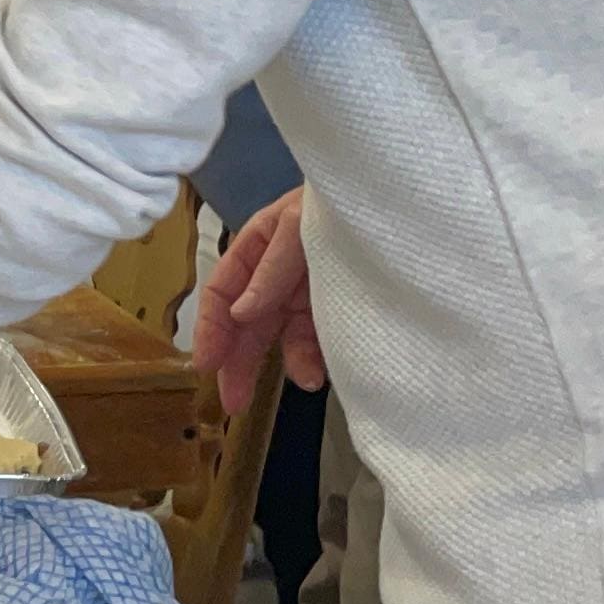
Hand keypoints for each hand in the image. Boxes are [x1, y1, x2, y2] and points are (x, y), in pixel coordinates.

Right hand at [196, 186, 320, 413]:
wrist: (397, 203)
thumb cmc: (339, 202)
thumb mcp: (298, 224)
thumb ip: (271, 268)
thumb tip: (240, 314)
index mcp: (257, 247)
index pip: (223, 290)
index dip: (211, 327)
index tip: (206, 363)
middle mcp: (276, 274)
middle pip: (247, 322)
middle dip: (237, 361)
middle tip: (233, 401)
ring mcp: (306, 292)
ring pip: (283, 335)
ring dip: (286, 362)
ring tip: (304, 382)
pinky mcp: (336, 307)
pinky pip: (318, 339)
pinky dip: (315, 358)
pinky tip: (318, 372)